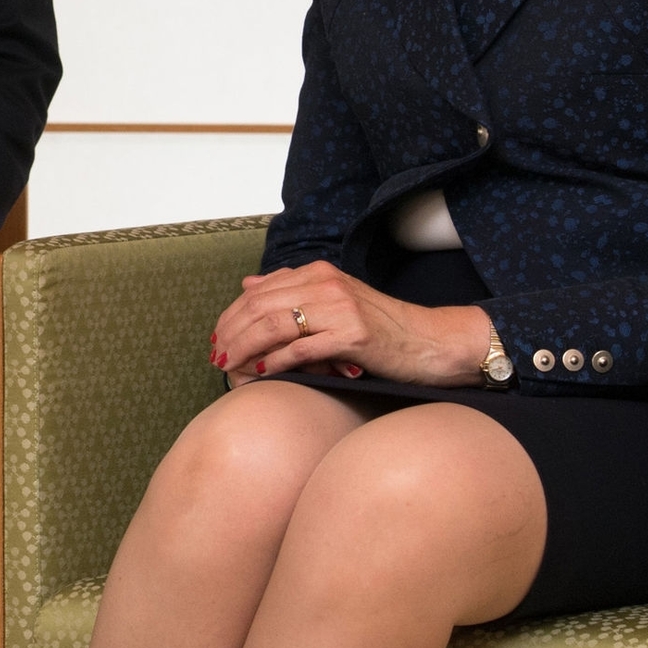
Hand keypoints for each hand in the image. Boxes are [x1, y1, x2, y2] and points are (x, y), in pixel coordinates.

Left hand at [209, 259, 491, 388]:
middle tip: (217, 358)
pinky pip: (301, 349)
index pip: (257, 291)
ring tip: (230, 368)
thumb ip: (291, 291)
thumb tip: (247, 284)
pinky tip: (261, 374)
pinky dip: (275, 362)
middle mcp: (326, 284)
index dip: (231, 316)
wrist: (431, 342)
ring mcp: (340, 308)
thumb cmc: (380, 329)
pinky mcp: (352, 336)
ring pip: (273, 325)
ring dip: (245, 349)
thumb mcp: (334, 300)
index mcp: (318, 273)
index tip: (218, 339)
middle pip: (259, 307)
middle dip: (231, 334)